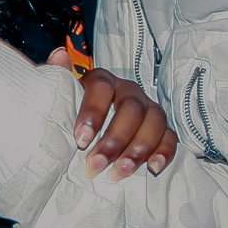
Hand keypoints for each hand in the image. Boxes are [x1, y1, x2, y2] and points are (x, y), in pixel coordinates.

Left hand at [68, 61, 176, 178]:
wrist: (92, 127)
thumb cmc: (74, 111)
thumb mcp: (62, 95)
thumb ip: (57, 76)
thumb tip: (58, 54)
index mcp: (104, 80)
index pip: (102, 87)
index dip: (93, 112)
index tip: (80, 139)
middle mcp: (129, 91)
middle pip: (131, 109)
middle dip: (115, 140)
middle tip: (97, 165)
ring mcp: (148, 108)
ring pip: (154, 122)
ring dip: (138, 149)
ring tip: (119, 172)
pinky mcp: (161, 128)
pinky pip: (170, 136)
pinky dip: (164, 151)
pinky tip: (153, 168)